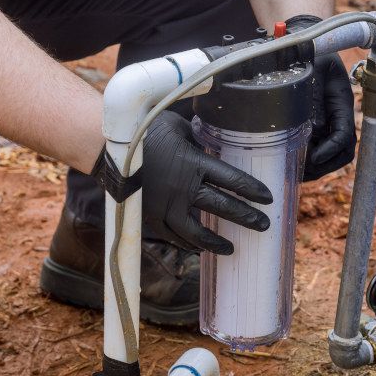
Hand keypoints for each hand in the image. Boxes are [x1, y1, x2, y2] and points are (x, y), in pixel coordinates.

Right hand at [141, 111, 272, 254]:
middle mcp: (183, 188)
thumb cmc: (145, 130)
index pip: (233, 180)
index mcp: (194, 163)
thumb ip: (197, 139)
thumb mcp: (178, 127)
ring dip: (215, 242)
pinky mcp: (150, 216)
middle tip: (263, 226)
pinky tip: (198, 248)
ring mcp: (165, 205)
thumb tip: (211, 143)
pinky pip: (172, 235)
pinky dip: (187, 243)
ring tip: (231, 248)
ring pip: (196, 232)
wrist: (108, 147)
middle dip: (246, 218)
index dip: (253, 190)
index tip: (267, 199)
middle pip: (222, 206)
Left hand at [287, 15, 356, 181]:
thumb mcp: (313, 71)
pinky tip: (293, 163)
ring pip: (331, 156)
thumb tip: (315, 127)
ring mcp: (328, 125)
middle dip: (324, 165)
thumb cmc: (312, 55)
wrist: (305, 48)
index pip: (344, 136)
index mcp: (342, 105)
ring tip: (297, 170)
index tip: (314, 156)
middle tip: (303, 170)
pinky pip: (317, 150)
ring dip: (316, 168)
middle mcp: (337, 119)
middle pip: (342, 153)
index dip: (331, 149)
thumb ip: (313, 97)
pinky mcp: (315, 128)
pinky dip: (308, 162)